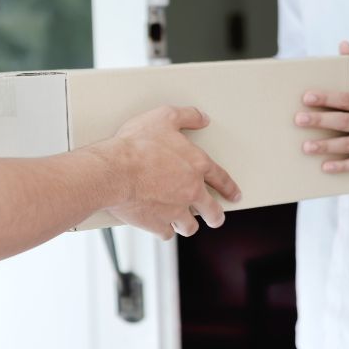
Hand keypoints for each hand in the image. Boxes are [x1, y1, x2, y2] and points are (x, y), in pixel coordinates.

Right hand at [99, 106, 241, 239]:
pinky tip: (160, 226)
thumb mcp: (164, 117)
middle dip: (215, 216)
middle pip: (212, 211)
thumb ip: (187, 116)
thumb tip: (202, 118)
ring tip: (183, 223)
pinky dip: (163, 229)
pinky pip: (166, 233)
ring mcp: (175, 210)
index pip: (221, 179)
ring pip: (190, 226)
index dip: (229, 188)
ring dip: (187, 224)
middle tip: (215, 218)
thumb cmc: (137, 144)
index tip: (234, 195)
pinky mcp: (157, 224)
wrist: (115, 171)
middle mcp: (191, 191)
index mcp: (197, 165)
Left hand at [295, 41, 348, 172]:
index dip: (326, 98)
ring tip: (305, 147)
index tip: (306, 97)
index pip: (346, 99)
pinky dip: (342, 166)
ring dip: (327, 146)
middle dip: (321, 121)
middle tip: (298, 120)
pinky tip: (324, 166)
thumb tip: (343, 45)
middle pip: (345, 122)